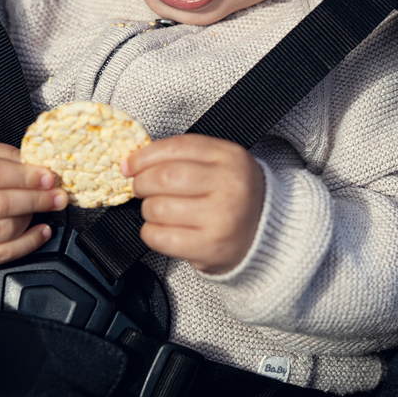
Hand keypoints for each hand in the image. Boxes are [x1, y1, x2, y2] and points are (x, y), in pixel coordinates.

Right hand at [0, 139, 67, 269]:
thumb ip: (4, 156)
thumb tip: (39, 167)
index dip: (26, 177)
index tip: (48, 177)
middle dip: (36, 199)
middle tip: (57, 195)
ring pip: (2, 231)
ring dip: (31, 219)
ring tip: (43, 208)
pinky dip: (26, 244)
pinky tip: (39, 231)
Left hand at [122, 134, 264, 273]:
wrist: (268, 234)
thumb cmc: (232, 195)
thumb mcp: (218, 164)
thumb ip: (181, 158)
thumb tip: (131, 164)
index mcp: (230, 157)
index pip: (175, 148)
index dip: (144, 156)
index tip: (129, 165)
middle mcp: (230, 186)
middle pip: (164, 178)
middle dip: (142, 183)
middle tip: (141, 188)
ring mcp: (222, 218)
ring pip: (159, 208)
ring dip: (148, 210)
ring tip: (159, 210)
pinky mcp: (211, 247)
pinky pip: (161, 237)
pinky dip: (151, 233)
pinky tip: (162, 229)